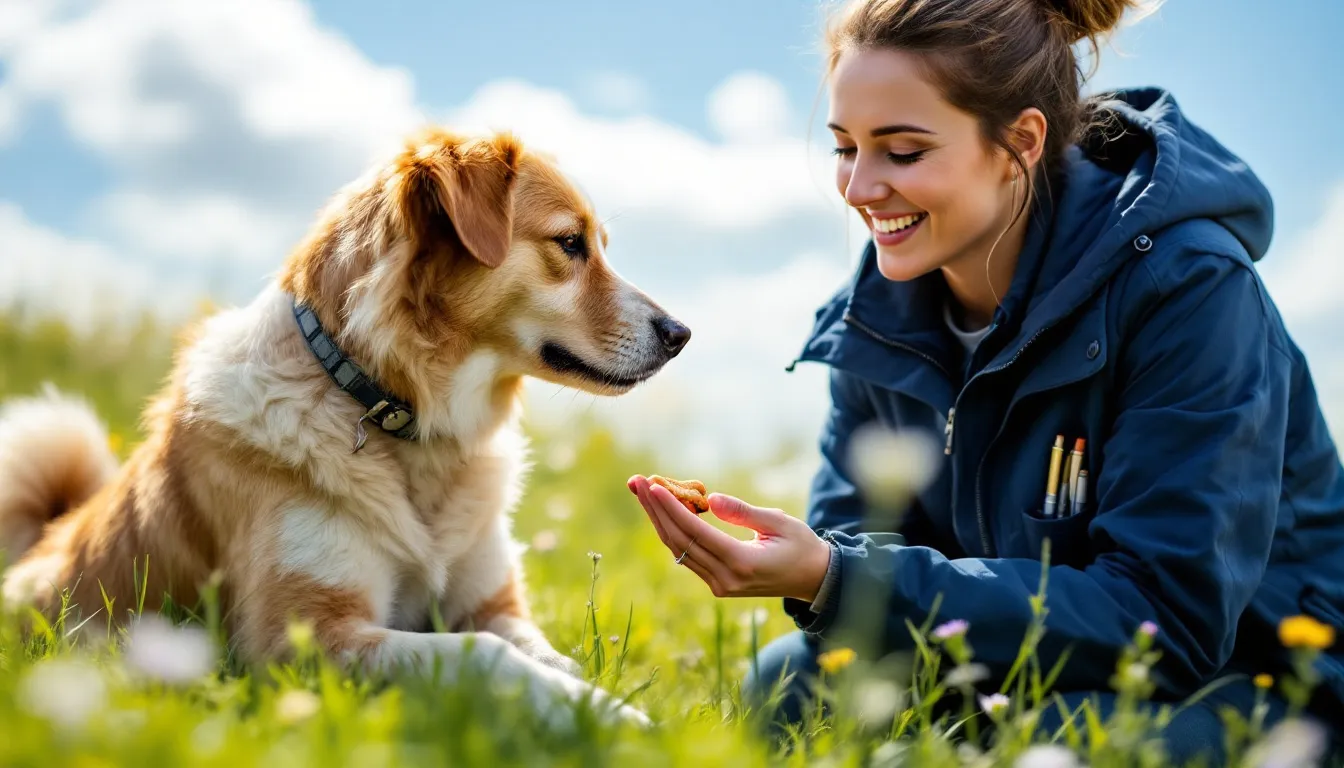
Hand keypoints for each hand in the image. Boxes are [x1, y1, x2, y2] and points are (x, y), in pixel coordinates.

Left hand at [627, 476, 831, 601]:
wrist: (813, 580)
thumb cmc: (801, 546)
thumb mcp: (779, 522)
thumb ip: (743, 512)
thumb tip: (709, 499)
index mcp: (741, 563)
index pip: (695, 532)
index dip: (671, 508)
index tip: (652, 486)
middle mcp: (725, 578)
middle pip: (679, 541)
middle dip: (655, 510)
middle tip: (635, 482)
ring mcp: (719, 585)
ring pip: (678, 549)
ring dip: (658, 519)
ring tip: (640, 491)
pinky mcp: (717, 584)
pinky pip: (687, 555)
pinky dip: (673, 530)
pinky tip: (661, 509)